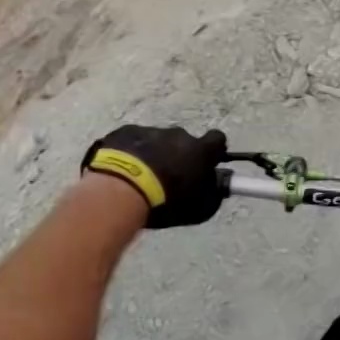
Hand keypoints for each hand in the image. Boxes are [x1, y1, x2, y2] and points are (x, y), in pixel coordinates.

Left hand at [81, 125, 227, 228]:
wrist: (122, 190)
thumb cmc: (165, 202)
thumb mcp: (197, 209)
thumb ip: (211, 194)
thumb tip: (214, 188)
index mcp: (200, 150)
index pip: (217, 140)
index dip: (212, 150)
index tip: (205, 162)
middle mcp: (179, 135)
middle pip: (183, 141)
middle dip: (178, 155)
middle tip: (167, 177)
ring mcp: (151, 130)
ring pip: (157, 140)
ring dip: (153, 154)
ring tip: (140, 176)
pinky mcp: (126, 131)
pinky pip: (133, 139)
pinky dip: (131, 150)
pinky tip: (123, 169)